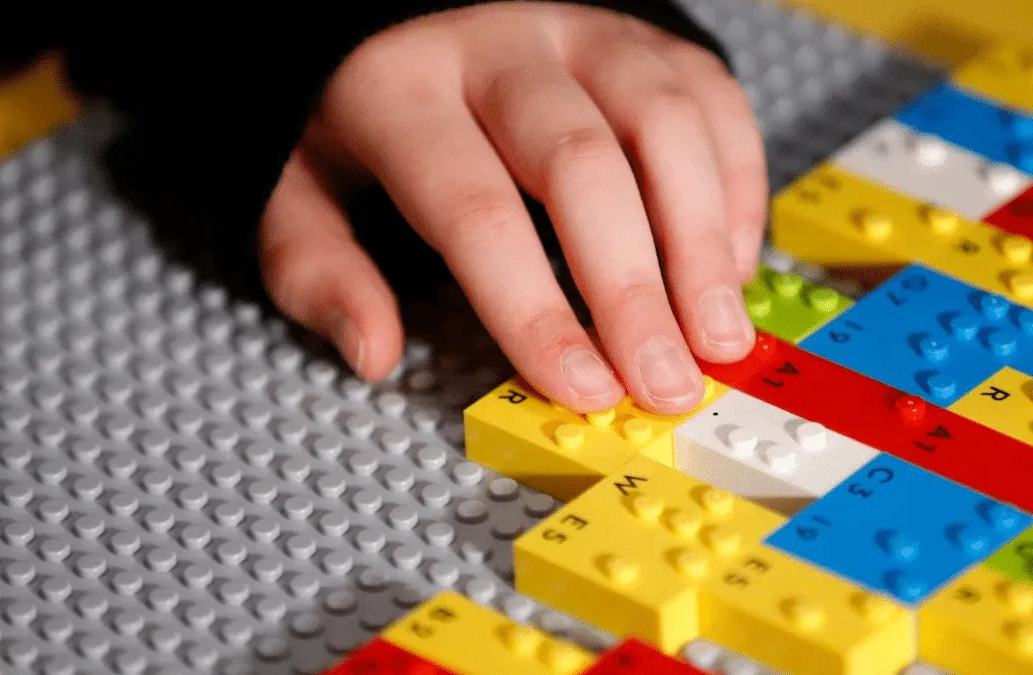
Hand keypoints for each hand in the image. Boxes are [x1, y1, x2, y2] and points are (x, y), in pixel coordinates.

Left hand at [259, 1, 767, 414]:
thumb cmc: (363, 104)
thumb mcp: (298, 180)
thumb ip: (318, 266)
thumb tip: (372, 352)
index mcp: (402, 87)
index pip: (475, 209)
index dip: (535, 310)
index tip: (582, 390)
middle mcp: (502, 46)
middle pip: (582, 166)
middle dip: (632, 289)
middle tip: (665, 383)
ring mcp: (585, 29)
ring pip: (663, 124)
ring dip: (701, 243)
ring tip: (718, 336)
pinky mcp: (647, 34)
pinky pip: (711, 99)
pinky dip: (734, 186)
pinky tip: (731, 265)